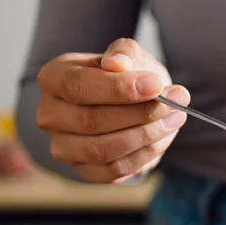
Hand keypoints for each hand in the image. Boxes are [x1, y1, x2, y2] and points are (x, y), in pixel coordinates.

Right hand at [35, 38, 189, 182]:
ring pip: (102, 150)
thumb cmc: (125, 75)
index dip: (118, 88)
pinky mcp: (83, 170)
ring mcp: (63, 146)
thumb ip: (125, 54)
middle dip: (140, 113)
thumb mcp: (128, 55)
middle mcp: (50, 115)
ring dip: (146, 136)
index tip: (156, 85)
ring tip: (174, 118)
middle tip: (175, 103)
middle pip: (91, 121)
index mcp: (53, 78)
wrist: (128, 102)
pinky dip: (144, 156)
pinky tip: (162, 138)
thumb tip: (117, 64)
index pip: (78, 85)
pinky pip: (113, 170)